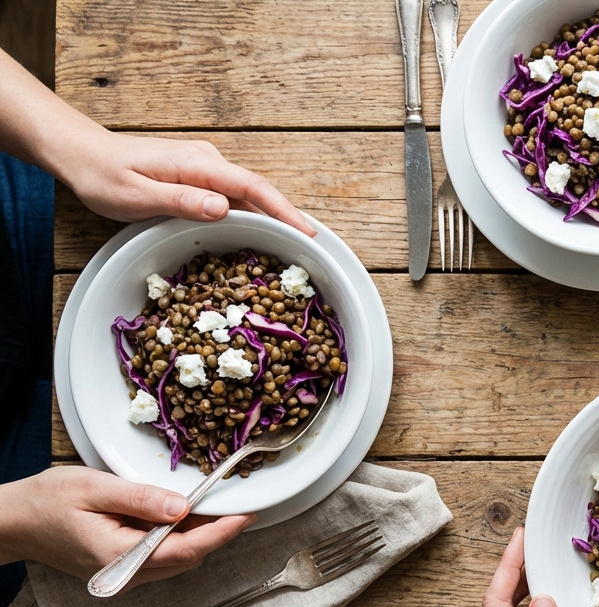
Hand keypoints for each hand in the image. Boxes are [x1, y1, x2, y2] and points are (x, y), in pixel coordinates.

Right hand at [0, 466, 255, 589]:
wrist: (12, 522)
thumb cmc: (47, 501)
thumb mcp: (94, 488)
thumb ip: (141, 499)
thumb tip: (184, 506)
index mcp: (120, 556)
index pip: (185, 550)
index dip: (222, 533)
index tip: (248, 514)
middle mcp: (125, 574)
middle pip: (188, 558)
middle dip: (218, 532)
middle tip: (239, 503)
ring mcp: (123, 575)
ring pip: (177, 560)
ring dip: (200, 535)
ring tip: (217, 504)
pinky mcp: (121, 568)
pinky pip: (162, 557)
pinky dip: (179, 537)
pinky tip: (184, 514)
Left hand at [58, 132, 316, 236]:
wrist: (81, 153)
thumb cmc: (102, 175)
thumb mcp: (137, 195)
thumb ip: (182, 200)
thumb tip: (224, 208)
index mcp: (197, 164)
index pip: (252, 186)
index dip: (283, 210)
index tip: (307, 232)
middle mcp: (208, 161)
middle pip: (257, 191)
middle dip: (285, 218)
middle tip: (307, 250)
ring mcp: (204, 167)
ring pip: (246, 194)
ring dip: (268, 218)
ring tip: (289, 247)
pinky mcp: (197, 175)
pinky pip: (232, 196)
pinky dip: (249, 214)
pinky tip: (255, 233)